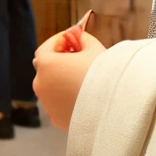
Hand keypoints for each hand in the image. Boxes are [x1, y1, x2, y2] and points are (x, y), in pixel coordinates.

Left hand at [32, 13, 105, 130]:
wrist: (114, 106)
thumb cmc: (103, 74)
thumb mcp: (94, 48)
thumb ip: (82, 38)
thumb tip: (79, 36)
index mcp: (46, 64)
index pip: (45, 49)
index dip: (58, 42)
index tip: (70, 40)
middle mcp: (41, 84)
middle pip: (46, 69)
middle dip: (59, 62)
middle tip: (78, 57)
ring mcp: (47, 103)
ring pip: (52, 88)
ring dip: (62, 81)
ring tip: (83, 78)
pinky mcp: (56, 119)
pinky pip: (58, 105)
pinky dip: (66, 99)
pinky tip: (83, 96)